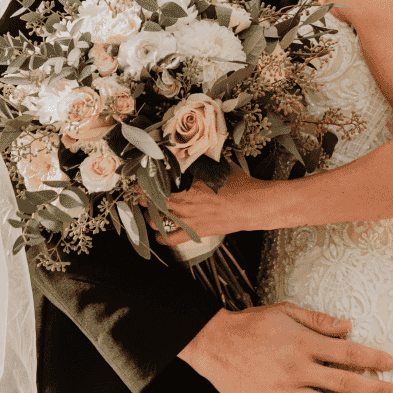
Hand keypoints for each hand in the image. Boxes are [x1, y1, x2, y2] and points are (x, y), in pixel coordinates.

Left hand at [147, 164, 268, 243]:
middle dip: (144, 196)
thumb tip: (198, 153)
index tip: (142, 179)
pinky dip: (162, 238)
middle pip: (155, 200)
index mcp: (190, 185)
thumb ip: (206, 162)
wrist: (252, 206)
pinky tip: (158, 234)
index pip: (159, 183)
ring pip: (158, 219)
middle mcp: (185, 203)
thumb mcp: (221, 167)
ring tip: (148, 210)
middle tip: (141, 193)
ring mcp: (189, 219)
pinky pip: (172, 239)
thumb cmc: (240, 185)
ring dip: (150, 214)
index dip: (147, 181)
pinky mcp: (195, 231)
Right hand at [178, 301, 392, 392]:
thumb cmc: (251, 324)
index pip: (346, 351)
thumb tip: (347, 327)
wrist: (215, 343)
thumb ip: (318, 321)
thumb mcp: (285, 312)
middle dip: (374, 389)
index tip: (390, 364)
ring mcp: (284, 391)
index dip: (371, 358)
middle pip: (344, 382)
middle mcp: (297, 368)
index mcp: (302, 342)